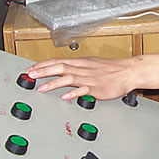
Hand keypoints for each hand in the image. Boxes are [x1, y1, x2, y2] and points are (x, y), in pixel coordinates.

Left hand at [26, 53, 158, 100]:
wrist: (129, 71)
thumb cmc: (112, 69)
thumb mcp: (92, 65)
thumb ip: (77, 69)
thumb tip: (63, 72)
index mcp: (81, 63)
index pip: (58, 61)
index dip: (43, 64)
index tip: (30, 69)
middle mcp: (83, 69)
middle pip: (60, 67)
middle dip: (43, 71)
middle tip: (29, 75)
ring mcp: (90, 78)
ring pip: (69, 78)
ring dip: (54, 82)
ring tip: (41, 87)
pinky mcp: (97, 88)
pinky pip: (84, 90)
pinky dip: (74, 92)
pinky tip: (66, 96)